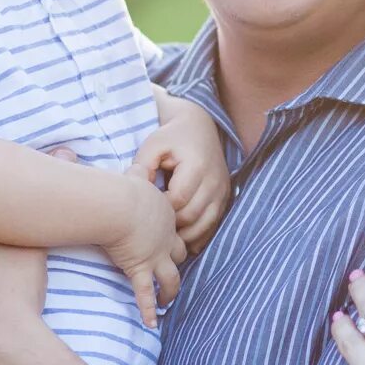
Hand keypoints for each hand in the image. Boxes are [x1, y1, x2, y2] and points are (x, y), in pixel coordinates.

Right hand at [103, 175, 185, 327]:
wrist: (120, 204)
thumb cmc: (122, 189)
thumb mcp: (134, 178)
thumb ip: (136, 173)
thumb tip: (135, 165)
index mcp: (165, 216)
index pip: (174, 229)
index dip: (174, 237)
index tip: (173, 244)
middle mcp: (165, 238)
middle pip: (179, 254)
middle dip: (177, 262)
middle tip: (176, 271)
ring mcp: (156, 255)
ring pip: (171, 278)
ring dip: (170, 291)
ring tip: (167, 302)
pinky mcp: (141, 268)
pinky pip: (145, 293)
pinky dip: (148, 310)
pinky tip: (152, 324)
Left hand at [133, 103, 230, 253]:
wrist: (200, 127)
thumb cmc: (172, 138)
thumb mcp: (153, 146)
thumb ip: (143, 169)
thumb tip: (139, 197)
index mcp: (197, 166)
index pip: (178, 200)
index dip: (160, 209)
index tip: (147, 206)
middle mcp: (214, 181)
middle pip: (191, 216)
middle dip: (170, 224)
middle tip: (152, 223)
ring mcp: (222, 192)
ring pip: (204, 226)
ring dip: (184, 235)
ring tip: (165, 233)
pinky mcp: (224, 199)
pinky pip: (212, 226)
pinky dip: (197, 235)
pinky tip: (180, 236)